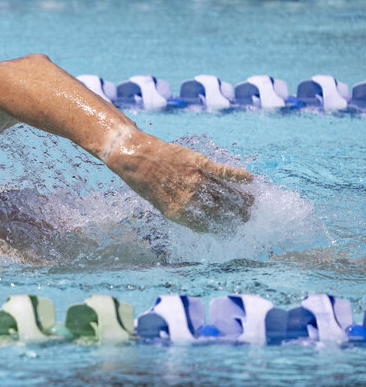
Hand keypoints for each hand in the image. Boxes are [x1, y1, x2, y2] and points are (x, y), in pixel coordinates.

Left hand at [104, 130, 253, 232]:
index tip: (233, 229)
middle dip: (236, 215)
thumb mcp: (160, 202)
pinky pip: (223, 171)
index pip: (208, 225)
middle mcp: (190, 198)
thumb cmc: (145, 181)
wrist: (136, 156)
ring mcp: (196, 180)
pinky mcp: (199, 163)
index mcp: (178, 213)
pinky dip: (237, 175)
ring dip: (241, 198)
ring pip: (225, 192)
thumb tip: (202, 219)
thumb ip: (181, 210)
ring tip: (251, 202)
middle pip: (221, 210)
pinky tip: (249, 179)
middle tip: (246, 216)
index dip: (223, 228)